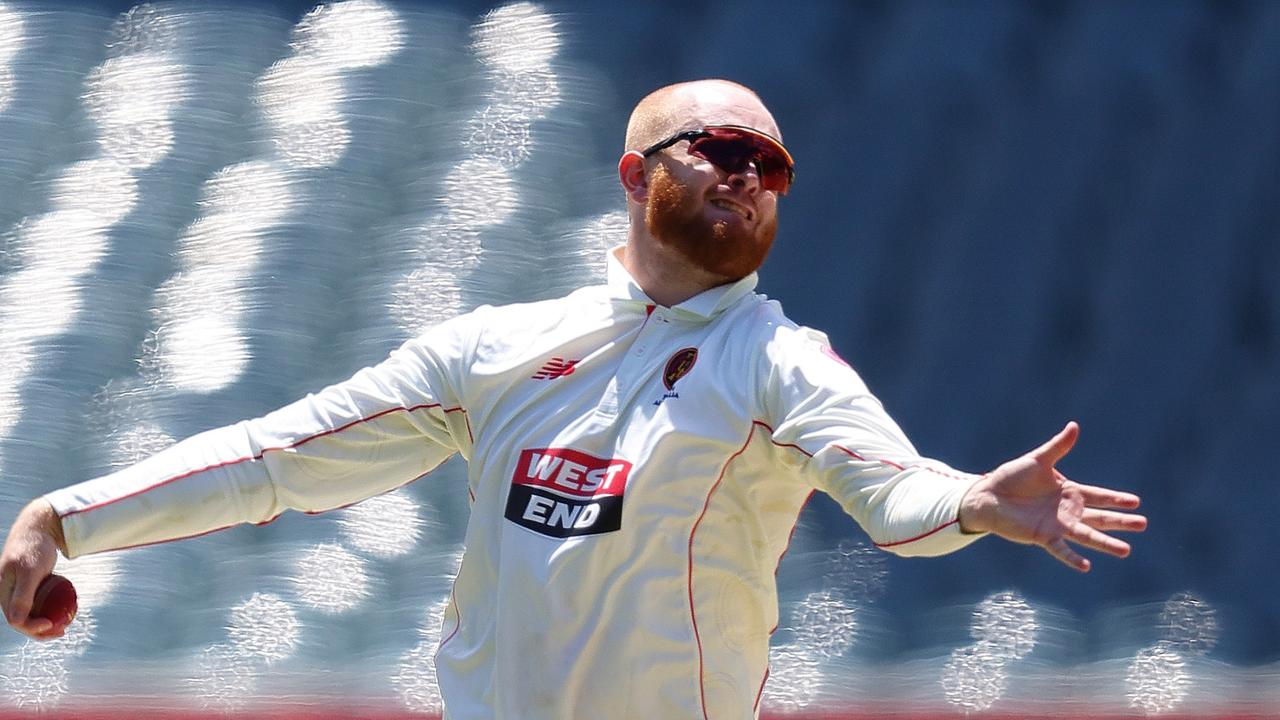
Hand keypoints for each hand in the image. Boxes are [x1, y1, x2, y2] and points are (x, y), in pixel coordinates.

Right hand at [1, 499, 67, 638]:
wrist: (38, 526)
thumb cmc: (33, 547)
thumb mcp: (30, 572)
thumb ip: (21, 596)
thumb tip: (15, 622)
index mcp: (2, 592)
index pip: (15, 619)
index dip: (32, 628)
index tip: (52, 625)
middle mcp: (7, 593)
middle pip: (22, 619)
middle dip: (40, 630)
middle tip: (62, 631)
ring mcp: (17, 588)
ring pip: (30, 612)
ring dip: (45, 622)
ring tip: (63, 626)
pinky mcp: (28, 584)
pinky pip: (37, 601)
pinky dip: (47, 608)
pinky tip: (61, 611)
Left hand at [958, 422, 1146, 571]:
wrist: (988, 495)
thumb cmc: (1012, 477)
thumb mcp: (1038, 460)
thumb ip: (1058, 446)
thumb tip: (1074, 426)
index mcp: (1069, 492)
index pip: (1099, 496)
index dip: (1116, 498)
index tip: (1136, 501)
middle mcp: (1068, 511)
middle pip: (1100, 517)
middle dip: (1121, 521)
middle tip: (1143, 524)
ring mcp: (1057, 525)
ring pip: (1087, 536)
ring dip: (1105, 543)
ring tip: (1126, 550)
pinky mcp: (1042, 536)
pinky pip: (1060, 549)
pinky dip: (1072, 558)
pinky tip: (1086, 566)